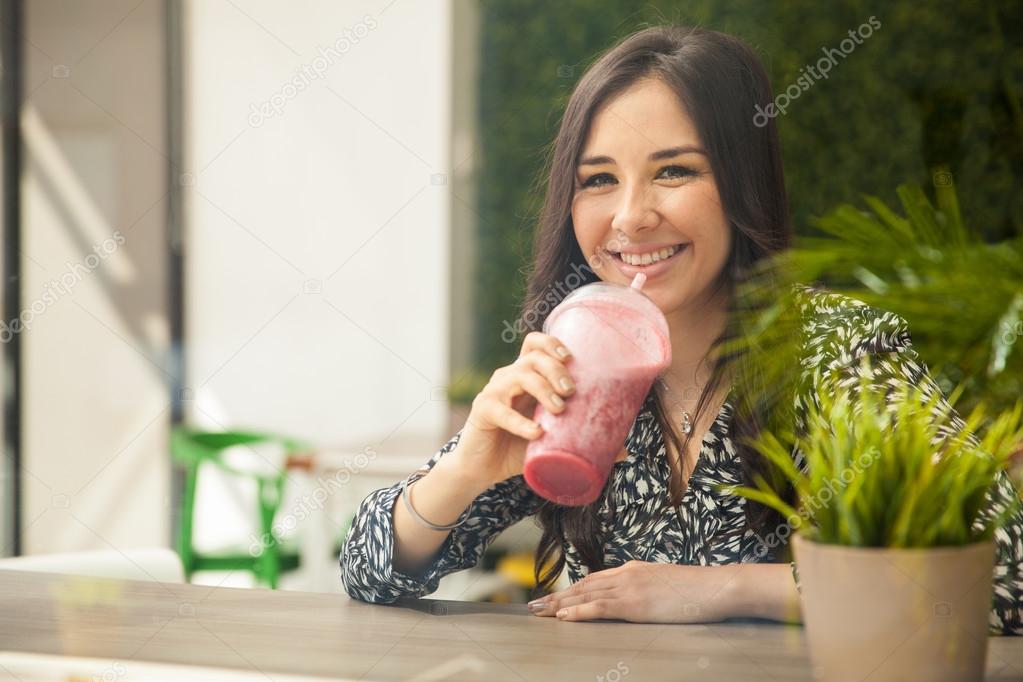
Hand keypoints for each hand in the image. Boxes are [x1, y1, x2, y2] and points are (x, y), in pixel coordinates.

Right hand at [452, 331, 576, 486]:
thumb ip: (581, 440)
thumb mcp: (552, 441)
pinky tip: (536, 432)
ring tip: (559, 409)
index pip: (534, 344)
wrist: (482, 469)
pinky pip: (501, 410)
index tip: (571, 358)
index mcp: (525, 377)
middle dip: (555, 369)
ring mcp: (493, 392)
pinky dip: (521, 422)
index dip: (551, 343)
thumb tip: (624, 450)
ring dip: (543, 389)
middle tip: (571, 391)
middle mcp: (508, 378)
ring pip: (519, 376)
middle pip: (532, 357)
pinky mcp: (482, 411)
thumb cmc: (518, 448)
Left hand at [526, 560, 741, 622]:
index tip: (554, 596)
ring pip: (585, 595)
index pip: (594, 579)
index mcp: (633, 569)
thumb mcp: (666, 585)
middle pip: (583, 585)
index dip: (571, 589)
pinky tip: (563, 617)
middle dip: (556, 596)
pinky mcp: (635, 603)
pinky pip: (599, 607)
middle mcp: (626, 574)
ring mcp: (629, 587)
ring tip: (538, 611)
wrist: (716, 586)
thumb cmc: (698, 590)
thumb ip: (646, 589)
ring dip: (558, 604)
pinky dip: (578, 611)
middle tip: (533, 605)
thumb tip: (637, 599)